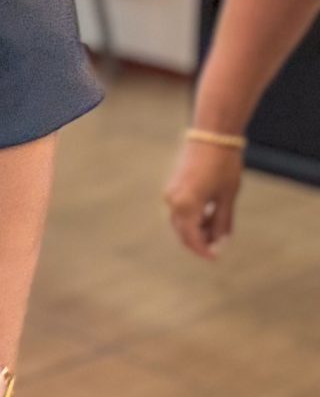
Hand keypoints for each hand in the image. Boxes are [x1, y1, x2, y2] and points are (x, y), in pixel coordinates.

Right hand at [165, 136, 245, 259]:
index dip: (204, 251)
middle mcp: (173, 201)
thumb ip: (222, 223)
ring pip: (180, 222)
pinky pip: (179, 211)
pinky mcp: (173, 187)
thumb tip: (220, 243)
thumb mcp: (227, 198)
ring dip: (196, 230)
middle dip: (199, 242)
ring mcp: (170, 193)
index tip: (216, 258)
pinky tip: (209, 215)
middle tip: (218, 247)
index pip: (192, 238)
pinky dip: (192, 218)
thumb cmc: (223, 167)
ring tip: (217, 229)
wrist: (211, 138)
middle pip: (183, 232)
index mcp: (186, 206)